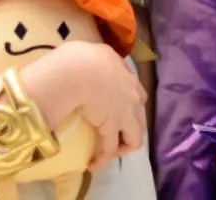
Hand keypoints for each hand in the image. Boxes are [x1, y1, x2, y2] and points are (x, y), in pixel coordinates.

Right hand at [20, 41, 147, 170]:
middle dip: (130, 125)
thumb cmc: (79, 57)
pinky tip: (93, 164)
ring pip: (135, 136)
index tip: (115, 109)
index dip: (129, 102)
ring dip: (124, 145)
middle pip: (139, 115)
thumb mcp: (93, 51)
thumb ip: (97, 59)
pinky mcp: (112, 128)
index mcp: (125, 74)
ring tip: (109, 151)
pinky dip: (102, 159)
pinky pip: (110, 149)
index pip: (136, 92)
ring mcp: (125, 112)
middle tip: (114, 132)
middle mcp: (131, 93)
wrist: (77, 70)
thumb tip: (87, 61)